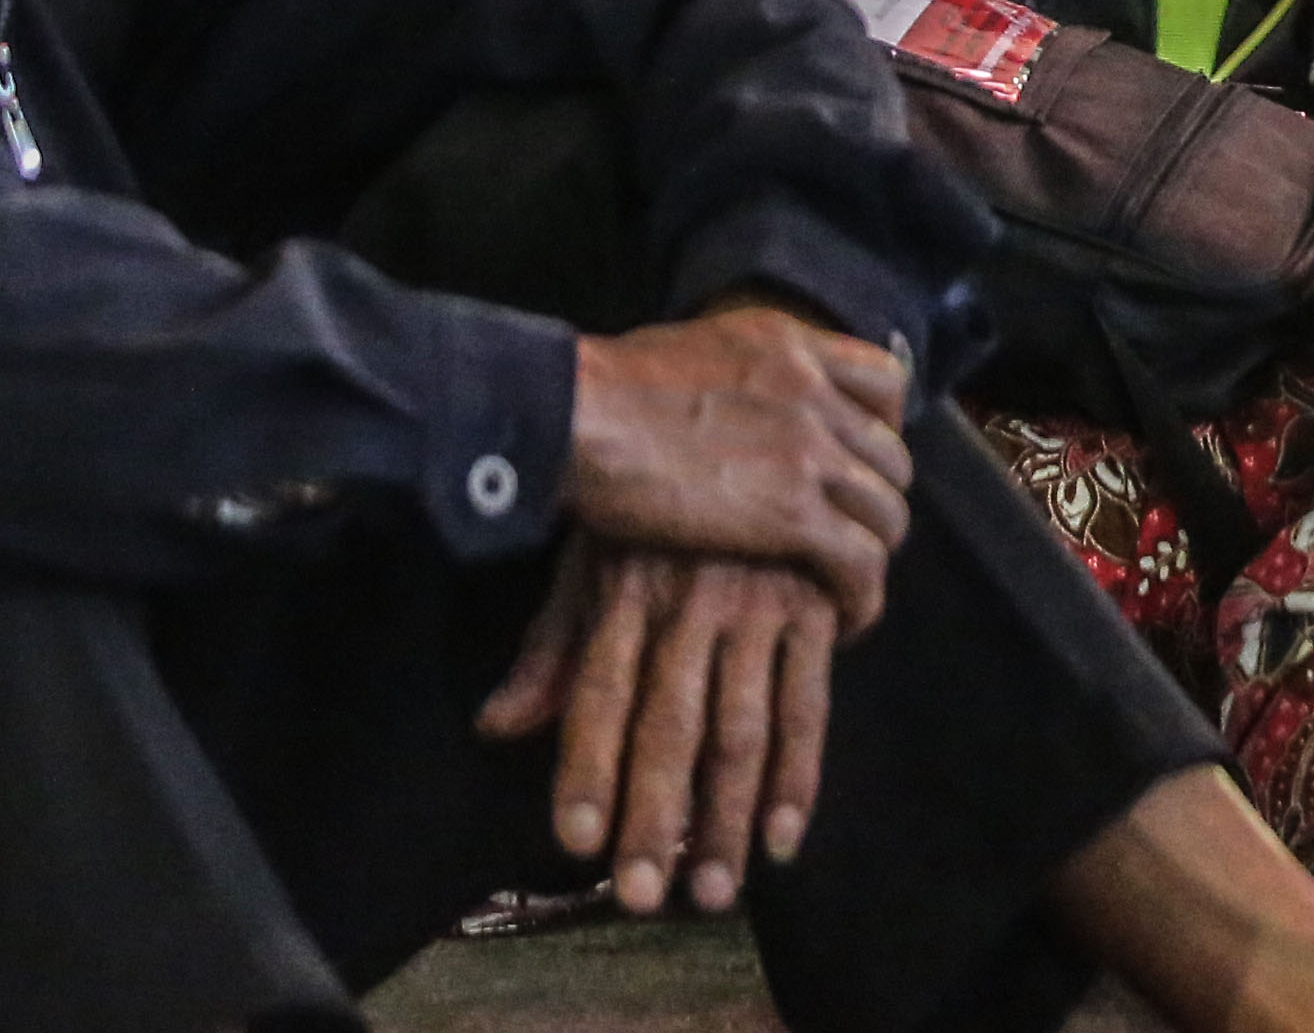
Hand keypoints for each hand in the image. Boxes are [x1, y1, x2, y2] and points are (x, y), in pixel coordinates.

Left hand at [479, 540, 843, 914]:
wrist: (765, 419)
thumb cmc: (660, 505)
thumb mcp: (595, 556)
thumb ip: (554, 647)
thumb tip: (496, 727)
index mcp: (629, 589)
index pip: (600, 694)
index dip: (588, 769)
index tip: (577, 843)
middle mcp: (693, 602)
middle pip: (671, 726)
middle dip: (654, 818)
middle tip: (641, 896)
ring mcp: (761, 605)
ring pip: (741, 730)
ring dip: (726, 818)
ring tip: (711, 892)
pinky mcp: (817, 607)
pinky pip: (808, 704)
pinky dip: (799, 775)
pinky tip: (782, 838)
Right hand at [563, 300, 915, 625]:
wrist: (577, 414)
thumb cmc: (601, 391)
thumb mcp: (690, 352)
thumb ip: (732, 376)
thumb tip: (723, 397)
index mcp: (792, 349)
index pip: (885, 382)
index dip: (881, 427)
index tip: (857, 461)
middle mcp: (816, 395)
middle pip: (892, 455)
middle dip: (876, 499)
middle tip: (847, 534)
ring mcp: (810, 453)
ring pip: (887, 512)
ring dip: (872, 552)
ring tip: (844, 584)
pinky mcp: (793, 515)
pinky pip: (861, 561)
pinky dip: (862, 595)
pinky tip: (844, 619)